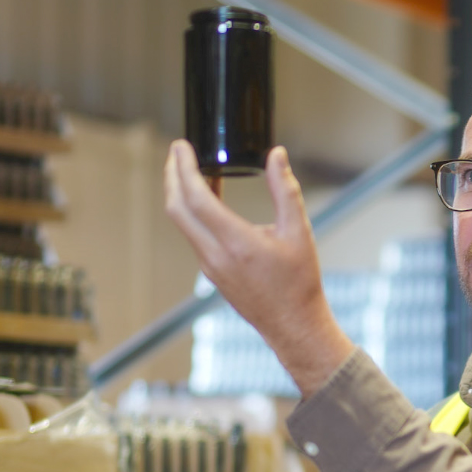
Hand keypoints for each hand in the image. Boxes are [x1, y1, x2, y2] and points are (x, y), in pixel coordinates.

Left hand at [164, 139, 353, 396]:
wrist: (294, 325)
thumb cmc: (299, 283)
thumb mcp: (299, 232)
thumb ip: (286, 190)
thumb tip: (276, 156)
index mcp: (236, 243)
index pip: (196, 197)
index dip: (184, 168)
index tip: (181, 147)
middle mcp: (215, 256)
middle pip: (177, 208)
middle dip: (172, 176)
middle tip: (178, 153)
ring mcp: (210, 267)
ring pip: (183, 224)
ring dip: (182, 195)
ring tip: (194, 172)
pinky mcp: (212, 274)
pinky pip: (194, 237)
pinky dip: (193, 214)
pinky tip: (208, 203)